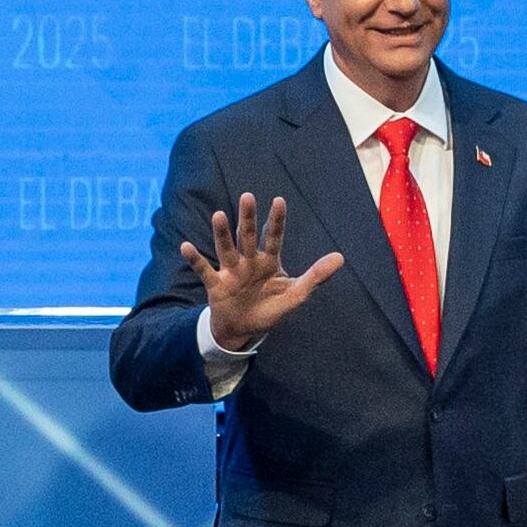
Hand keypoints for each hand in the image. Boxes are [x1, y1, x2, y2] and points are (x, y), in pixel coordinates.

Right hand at [184, 193, 346, 353]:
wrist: (244, 330)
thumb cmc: (270, 309)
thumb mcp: (296, 294)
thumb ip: (316, 276)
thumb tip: (340, 257)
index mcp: (269, 261)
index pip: (274, 237)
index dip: (276, 221)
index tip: (279, 200)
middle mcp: (249, 261)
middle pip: (248, 236)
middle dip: (248, 218)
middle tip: (247, 197)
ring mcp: (231, 271)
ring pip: (226, 248)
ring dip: (222, 233)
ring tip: (219, 215)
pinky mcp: (216, 285)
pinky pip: (204, 270)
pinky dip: (195, 259)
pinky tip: (186, 247)